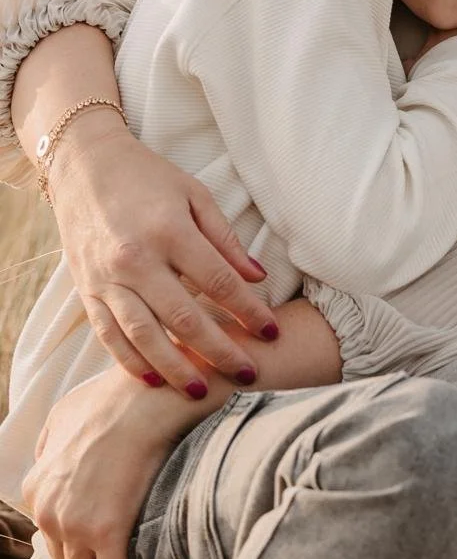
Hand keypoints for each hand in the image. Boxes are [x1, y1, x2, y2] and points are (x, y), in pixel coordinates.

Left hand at [23, 367, 205, 558]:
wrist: (150, 395)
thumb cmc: (117, 396)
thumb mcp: (68, 410)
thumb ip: (52, 437)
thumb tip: (49, 453)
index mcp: (37, 485)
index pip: (52, 533)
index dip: (70, 552)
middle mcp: (47, 510)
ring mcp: (74, 524)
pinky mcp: (106, 532)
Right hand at [48, 119, 277, 392]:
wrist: (83, 166)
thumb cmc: (148, 177)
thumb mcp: (194, 195)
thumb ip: (225, 239)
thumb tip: (257, 278)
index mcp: (169, 231)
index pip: (219, 282)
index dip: (248, 311)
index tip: (272, 332)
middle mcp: (135, 259)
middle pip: (185, 317)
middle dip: (220, 350)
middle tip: (249, 373)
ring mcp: (107, 278)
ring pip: (144, 335)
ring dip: (176, 368)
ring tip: (203, 392)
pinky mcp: (86, 290)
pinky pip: (108, 334)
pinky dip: (130, 360)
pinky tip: (153, 379)